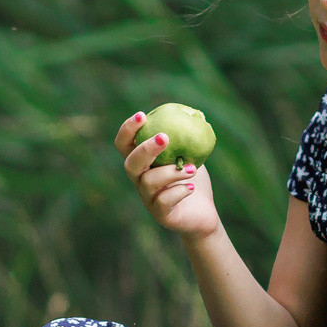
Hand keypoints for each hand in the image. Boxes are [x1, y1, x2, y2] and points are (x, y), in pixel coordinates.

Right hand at [116, 111, 221, 238]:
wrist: (203, 212)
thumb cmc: (192, 177)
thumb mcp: (189, 152)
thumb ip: (184, 136)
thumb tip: (190, 112)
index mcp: (142, 162)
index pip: (123, 145)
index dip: (127, 130)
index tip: (141, 115)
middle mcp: (140, 180)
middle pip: (130, 164)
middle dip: (145, 148)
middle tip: (164, 137)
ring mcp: (148, 199)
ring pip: (148, 182)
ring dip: (170, 172)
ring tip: (192, 168)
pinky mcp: (160, 215)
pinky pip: (162, 202)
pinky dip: (177, 192)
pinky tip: (191, 187)